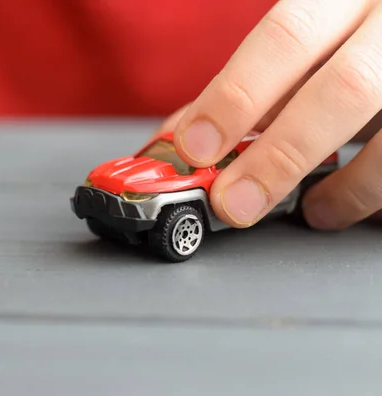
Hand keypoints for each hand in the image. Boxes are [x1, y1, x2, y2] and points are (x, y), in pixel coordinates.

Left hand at [161, 0, 381, 229]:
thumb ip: (255, 86)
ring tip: (313, 210)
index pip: (285, 36)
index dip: (235, 96)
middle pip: (346, 86)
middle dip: (281, 154)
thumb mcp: (310, 50)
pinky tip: (345, 203)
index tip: (194, 146)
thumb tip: (182, 133)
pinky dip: (373, 191)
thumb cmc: (354, 41)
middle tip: (235, 201)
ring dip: (347, 186)